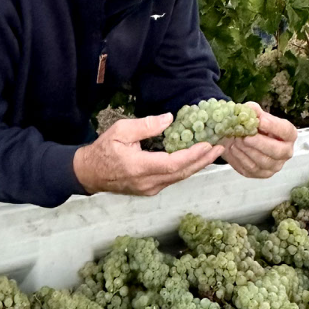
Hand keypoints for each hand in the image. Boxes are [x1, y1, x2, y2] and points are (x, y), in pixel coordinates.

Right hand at [73, 113, 224, 195]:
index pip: (173, 164)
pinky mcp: (150, 189)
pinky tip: (195, 158)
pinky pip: (172, 179)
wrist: (89, 173)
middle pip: (182, 174)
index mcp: (140, 167)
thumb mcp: (121, 131)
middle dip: (203, 161)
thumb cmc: (103, 149)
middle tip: (220, 147)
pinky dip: (186, 168)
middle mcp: (148, 183)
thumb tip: (169, 119)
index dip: (193, 156)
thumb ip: (146, 126)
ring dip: (197, 165)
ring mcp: (150, 188)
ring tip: (212, 151)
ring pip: (179, 178)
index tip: (207, 145)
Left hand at [221, 103, 296, 178]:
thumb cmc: (254, 126)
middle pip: (277, 151)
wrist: (244, 139)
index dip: (274, 126)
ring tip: (236, 140)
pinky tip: (233, 148)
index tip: (260, 121)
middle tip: (245, 137)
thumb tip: (251, 110)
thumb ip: (254, 111)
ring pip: (262, 162)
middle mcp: (285, 152)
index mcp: (288, 135)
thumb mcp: (255, 114)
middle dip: (260, 143)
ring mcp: (274, 166)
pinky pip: (251, 169)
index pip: (286, 131)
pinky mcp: (261, 174)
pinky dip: (240, 158)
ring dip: (247, 151)